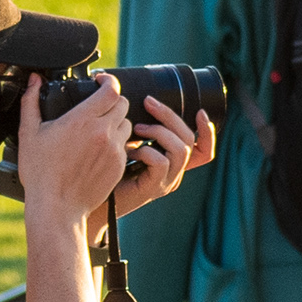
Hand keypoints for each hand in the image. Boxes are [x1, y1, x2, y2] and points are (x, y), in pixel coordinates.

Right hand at [13, 75, 132, 229]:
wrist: (57, 208)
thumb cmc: (40, 173)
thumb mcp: (29, 133)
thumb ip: (31, 101)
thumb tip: (35, 80)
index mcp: (82, 120)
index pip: (111, 90)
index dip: (109, 80)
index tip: (100, 81)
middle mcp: (103, 132)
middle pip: (122, 104)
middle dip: (111, 100)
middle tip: (98, 105)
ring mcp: (114, 150)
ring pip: (127, 124)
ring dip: (116, 121)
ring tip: (99, 128)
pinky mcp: (119, 166)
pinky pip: (125, 145)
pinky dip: (116, 142)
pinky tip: (100, 148)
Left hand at [110, 96, 211, 216]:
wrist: (93, 200)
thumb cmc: (107, 169)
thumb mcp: (130, 146)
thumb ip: (142, 131)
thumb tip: (146, 101)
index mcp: (173, 165)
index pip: (204, 152)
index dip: (207, 132)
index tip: (200, 112)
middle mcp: (175, 174)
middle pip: (190, 141)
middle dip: (170, 116)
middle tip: (148, 103)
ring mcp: (166, 183)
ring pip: (180, 149)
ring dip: (158, 131)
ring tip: (135, 128)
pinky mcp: (153, 188)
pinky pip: (161, 162)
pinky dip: (144, 150)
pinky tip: (127, 150)